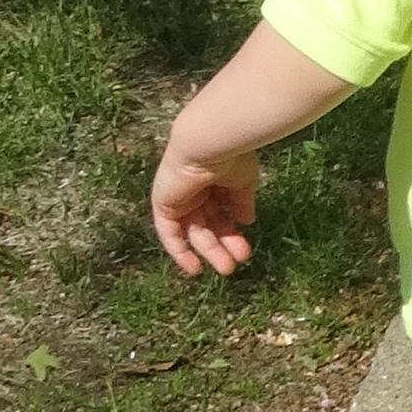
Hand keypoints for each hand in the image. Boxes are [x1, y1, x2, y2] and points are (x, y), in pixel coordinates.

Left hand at [152, 139, 259, 278]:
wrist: (207, 143)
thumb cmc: (230, 156)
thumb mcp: (243, 182)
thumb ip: (242, 202)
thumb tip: (247, 222)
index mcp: (215, 180)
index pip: (223, 210)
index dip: (233, 229)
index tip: (245, 248)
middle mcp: (195, 190)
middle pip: (209, 223)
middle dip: (223, 243)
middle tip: (238, 262)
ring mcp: (179, 198)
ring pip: (194, 231)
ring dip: (210, 250)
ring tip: (227, 268)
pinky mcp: (164, 205)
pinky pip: (170, 233)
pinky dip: (180, 251)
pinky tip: (194, 268)